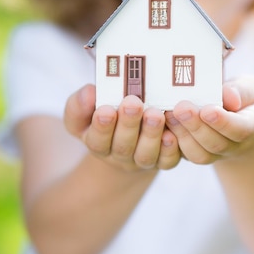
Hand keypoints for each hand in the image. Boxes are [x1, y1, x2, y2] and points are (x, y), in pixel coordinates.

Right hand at [64, 85, 180, 171]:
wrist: (130, 136)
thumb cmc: (106, 114)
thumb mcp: (84, 112)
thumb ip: (79, 104)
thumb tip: (89, 93)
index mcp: (98, 143)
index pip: (97, 140)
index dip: (101, 126)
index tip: (105, 109)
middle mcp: (120, 155)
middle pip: (123, 147)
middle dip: (128, 124)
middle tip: (133, 103)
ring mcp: (142, 159)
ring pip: (146, 154)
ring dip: (151, 134)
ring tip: (156, 114)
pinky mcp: (163, 160)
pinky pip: (168, 160)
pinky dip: (171, 147)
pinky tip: (173, 132)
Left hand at [164, 75, 253, 164]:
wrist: (240, 119)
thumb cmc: (244, 97)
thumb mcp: (250, 87)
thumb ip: (242, 90)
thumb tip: (228, 96)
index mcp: (253, 125)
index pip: (241, 129)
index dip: (224, 122)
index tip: (208, 110)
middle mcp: (235, 145)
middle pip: (216, 143)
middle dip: (196, 126)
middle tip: (181, 108)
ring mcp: (215, 153)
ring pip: (199, 154)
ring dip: (182, 134)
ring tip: (168, 113)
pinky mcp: (197, 154)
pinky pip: (184, 156)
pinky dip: (172, 143)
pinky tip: (162, 124)